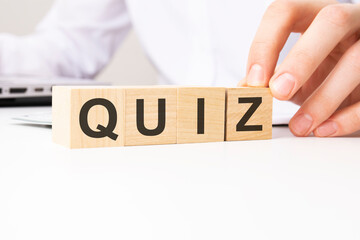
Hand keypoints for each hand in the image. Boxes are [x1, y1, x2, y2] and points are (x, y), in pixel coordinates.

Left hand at [240, 0, 359, 136]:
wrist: (355, 82)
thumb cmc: (322, 68)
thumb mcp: (294, 69)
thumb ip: (270, 76)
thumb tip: (243, 90)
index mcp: (315, 15)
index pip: (285, 12)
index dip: (265, 43)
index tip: (254, 80)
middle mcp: (348, 21)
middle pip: (330, 22)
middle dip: (302, 59)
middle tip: (279, 92)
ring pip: (356, 60)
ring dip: (324, 98)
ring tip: (300, 126)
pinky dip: (347, 116)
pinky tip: (324, 129)